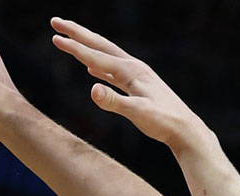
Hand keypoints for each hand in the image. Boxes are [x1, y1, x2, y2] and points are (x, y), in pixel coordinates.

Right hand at [49, 18, 207, 152]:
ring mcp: (136, 75)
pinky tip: (92, 68)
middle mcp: (133, 67)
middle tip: (55, 22)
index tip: (54, 37)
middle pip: (99, 45)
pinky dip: (98, 65)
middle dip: (76, 33)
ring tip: (70, 39)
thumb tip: (91, 89)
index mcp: (130, 71)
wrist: (185, 130)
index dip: (73, 47)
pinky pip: (112, 70)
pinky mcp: (137, 85)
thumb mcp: (137, 114)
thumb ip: (114, 102)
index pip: (95, 56)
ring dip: (86, 46)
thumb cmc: (163, 122)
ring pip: (105, 55)